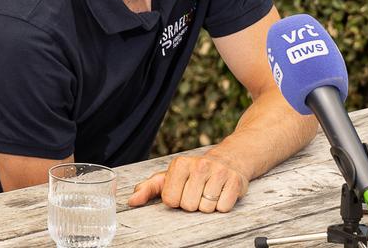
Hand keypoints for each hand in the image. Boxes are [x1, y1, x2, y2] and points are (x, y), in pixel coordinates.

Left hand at [127, 155, 248, 212]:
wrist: (230, 158)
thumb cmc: (194, 172)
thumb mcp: (170, 176)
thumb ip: (149, 188)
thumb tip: (131, 201)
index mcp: (180, 164)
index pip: (171, 200)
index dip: (177, 200)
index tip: (183, 190)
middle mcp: (200, 166)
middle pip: (189, 206)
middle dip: (193, 203)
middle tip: (198, 191)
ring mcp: (219, 172)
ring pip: (206, 208)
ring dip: (208, 205)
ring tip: (210, 191)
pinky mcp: (236, 181)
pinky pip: (223, 208)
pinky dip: (222, 205)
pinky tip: (222, 193)